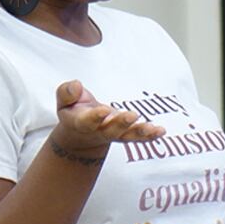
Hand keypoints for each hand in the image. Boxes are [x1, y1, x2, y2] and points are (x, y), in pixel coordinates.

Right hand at [51, 80, 165, 156]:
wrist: (81, 135)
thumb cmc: (73, 111)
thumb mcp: (63, 101)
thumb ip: (66, 93)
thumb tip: (76, 85)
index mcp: (81, 123)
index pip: (87, 122)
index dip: (95, 118)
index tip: (103, 110)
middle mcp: (99, 132)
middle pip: (111, 131)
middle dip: (122, 124)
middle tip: (132, 115)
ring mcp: (114, 135)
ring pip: (127, 136)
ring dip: (140, 133)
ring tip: (152, 128)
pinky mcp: (125, 135)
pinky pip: (139, 138)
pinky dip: (150, 136)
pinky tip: (161, 131)